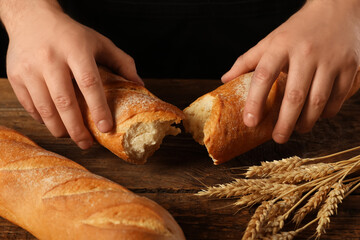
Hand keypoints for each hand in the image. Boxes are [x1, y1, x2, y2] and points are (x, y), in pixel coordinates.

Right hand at [3, 1, 141, 148]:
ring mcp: (30, 68)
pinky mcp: (15, 76)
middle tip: (87, 144)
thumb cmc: (71, 35)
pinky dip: (43, 119)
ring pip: (45, 108)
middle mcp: (50, 59)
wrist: (31, 18)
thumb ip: (122, 62)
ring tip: (72, 137)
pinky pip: (30, 106)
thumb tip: (139, 84)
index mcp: (76, 50)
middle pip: (64, 101)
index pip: (89, 83)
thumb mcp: (100, 42)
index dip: (98, 108)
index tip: (106, 128)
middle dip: (77, 128)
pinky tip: (55, 123)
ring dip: (59, 129)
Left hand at [222, 0, 359, 143]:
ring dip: (306, 121)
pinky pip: (338, 97)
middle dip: (284, 123)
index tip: (250, 123)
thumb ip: (247, 61)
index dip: (255, 102)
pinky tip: (317, 116)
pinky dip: (327, 112)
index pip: (263, 76)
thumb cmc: (297, 30)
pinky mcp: (350, 66)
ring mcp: (330, 60)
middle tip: (277, 138)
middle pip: (294, 96)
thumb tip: (225, 80)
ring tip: (297, 129)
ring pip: (318, 101)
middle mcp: (306, 53)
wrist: (336, 10)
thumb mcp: (270, 41)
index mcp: (281, 46)